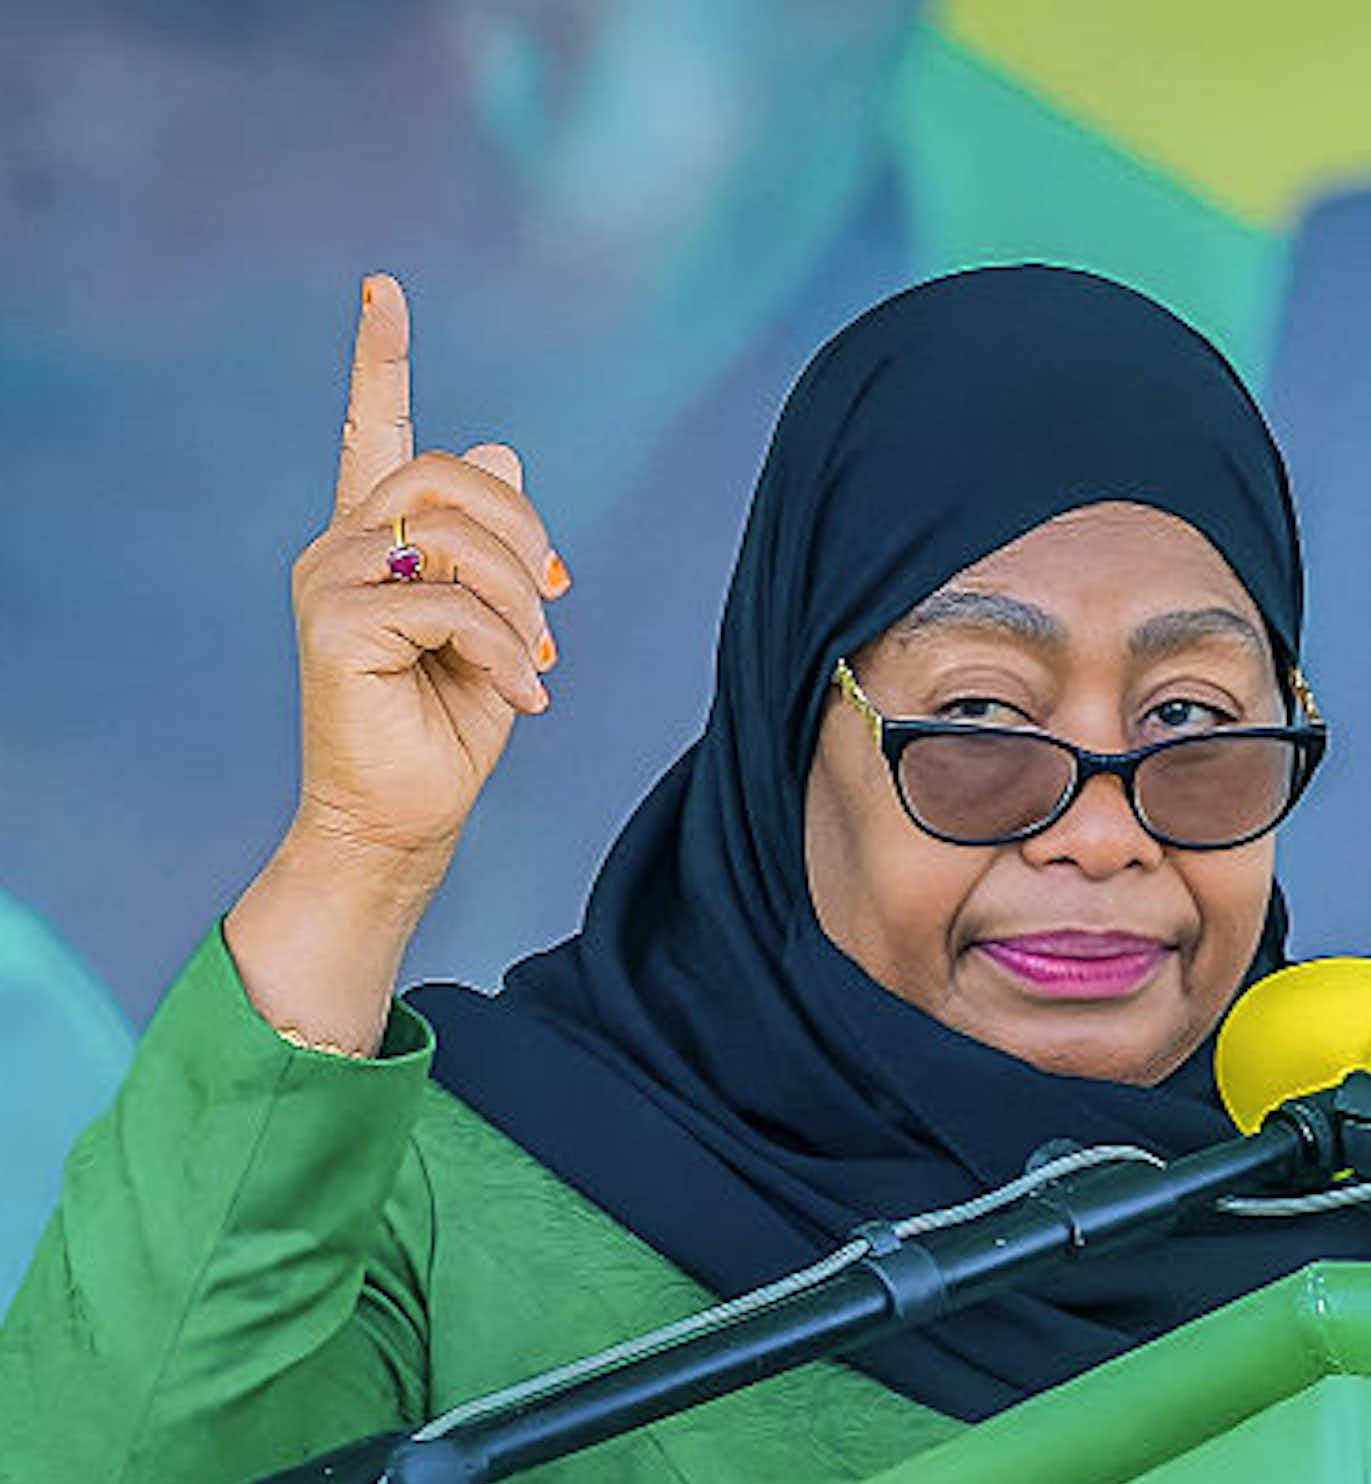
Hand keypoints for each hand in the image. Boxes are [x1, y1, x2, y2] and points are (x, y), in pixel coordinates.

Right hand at [287, 272, 566, 894]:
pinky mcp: (334, 626)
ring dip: (522, 607)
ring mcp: (327, 580)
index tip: (383, 289)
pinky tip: (523, 696)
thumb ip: (499, 553)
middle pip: (445, 476)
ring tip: (535, 667)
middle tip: (556, 602)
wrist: (405, 820)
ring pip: (455, 542)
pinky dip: (506, 652)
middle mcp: (341, 546)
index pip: (372, 430)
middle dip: (522, 535)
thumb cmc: (448, 730)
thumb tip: (507, 452)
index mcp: (376, 541)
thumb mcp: (497, 631)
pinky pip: (449, 606)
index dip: (380, 359)